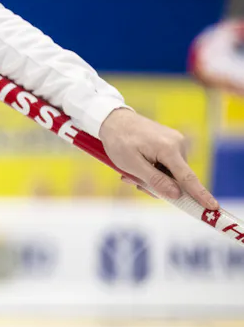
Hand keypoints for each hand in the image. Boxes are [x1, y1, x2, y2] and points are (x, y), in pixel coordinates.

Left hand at [100, 107, 218, 209]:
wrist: (113, 119)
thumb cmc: (119, 140)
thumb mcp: (131, 164)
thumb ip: (155, 180)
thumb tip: (177, 194)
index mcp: (169, 149)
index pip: (187, 177)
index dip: (200, 195)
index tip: (213, 207)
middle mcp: (178, 144)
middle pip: (176, 178)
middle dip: (156, 185)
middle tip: (132, 181)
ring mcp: (176, 142)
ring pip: (170, 173)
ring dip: (152, 177)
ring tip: (130, 171)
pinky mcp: (171, 143)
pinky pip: (167, 165)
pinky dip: (153, 169)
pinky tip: (137, 165)